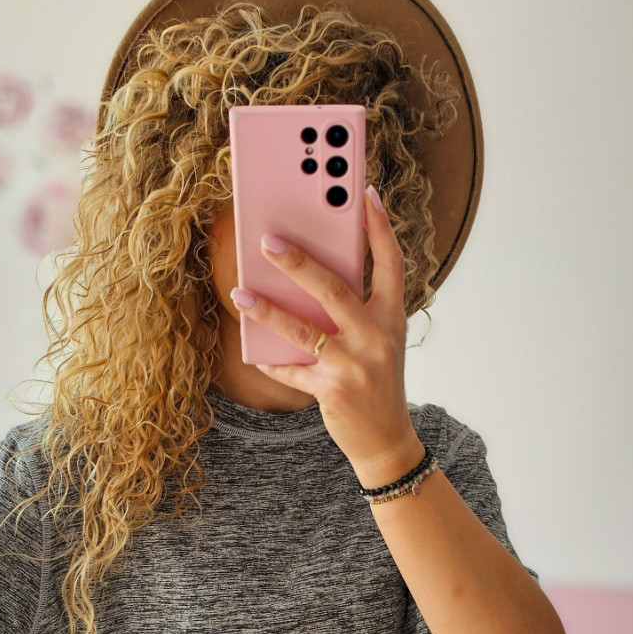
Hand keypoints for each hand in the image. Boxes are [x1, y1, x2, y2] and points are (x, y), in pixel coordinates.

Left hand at [231, 187, 424, 484]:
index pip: (391, 264)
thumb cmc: (377, 381)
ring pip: (303, 330)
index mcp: (393, 318)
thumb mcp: (379, 340)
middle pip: (335, 290)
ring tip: (239, 294)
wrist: (387, 439)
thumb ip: (355, 310)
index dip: (379, 228)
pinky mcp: (333, 391)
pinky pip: (292, 371)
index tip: (365, 194)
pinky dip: (271, 361)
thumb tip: (308, 277)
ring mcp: (355, 365)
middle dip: (299, 263)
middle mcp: (377, 337)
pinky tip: (252, 350)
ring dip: (267, 310)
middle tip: (268, 240)